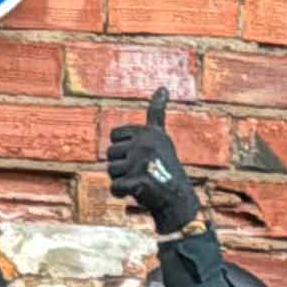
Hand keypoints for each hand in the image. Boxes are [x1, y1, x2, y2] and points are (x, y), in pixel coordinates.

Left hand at [105, 89, 201, 236]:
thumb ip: (157, 113)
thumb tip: (163, 88)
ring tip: (140, 180)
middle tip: (140, 171)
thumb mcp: (160, 137)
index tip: (141, 154)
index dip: (122, 148)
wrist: (177, 198)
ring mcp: (141, 163)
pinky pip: (114, 188)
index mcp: (149, 132)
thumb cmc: (164, 167)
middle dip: (120, 165)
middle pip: (109, 153)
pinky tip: (137, 193)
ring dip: (121, 179)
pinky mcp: (138, 182)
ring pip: (110, 170)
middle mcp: (145, 144)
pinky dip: (122, 193)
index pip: (114, 135)